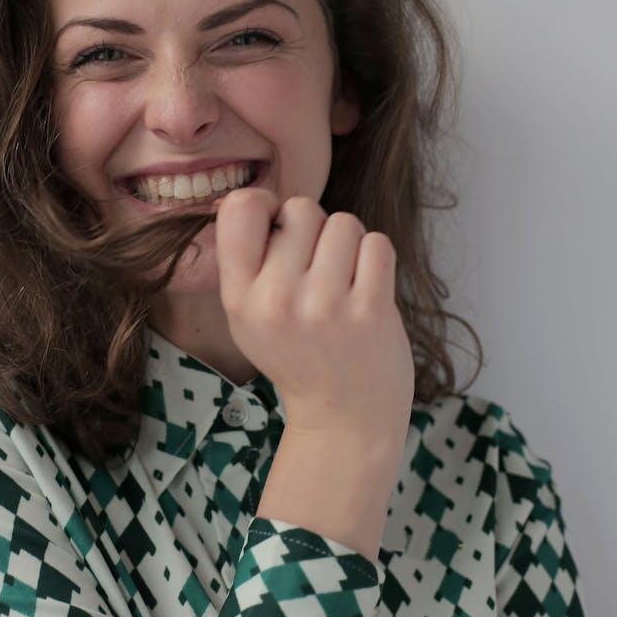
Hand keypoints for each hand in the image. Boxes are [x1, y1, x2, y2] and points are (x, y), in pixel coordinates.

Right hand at [215, 187, 413, 448]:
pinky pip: (377, 244)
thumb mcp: (247, 317)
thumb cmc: (298, 355)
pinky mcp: (369, 311)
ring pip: (344, 223)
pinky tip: (367, 290)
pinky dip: (376, 261)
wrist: (345, 419)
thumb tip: (260, 198)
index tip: (279, 225)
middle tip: (318, 269)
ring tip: (344, 282)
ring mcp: (324, 306)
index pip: (239, 208)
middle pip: (302, 209)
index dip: (265, 203)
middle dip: (316, 229)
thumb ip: (245, 261)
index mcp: (238, 297)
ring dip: (350, 245)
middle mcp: (276, 299)